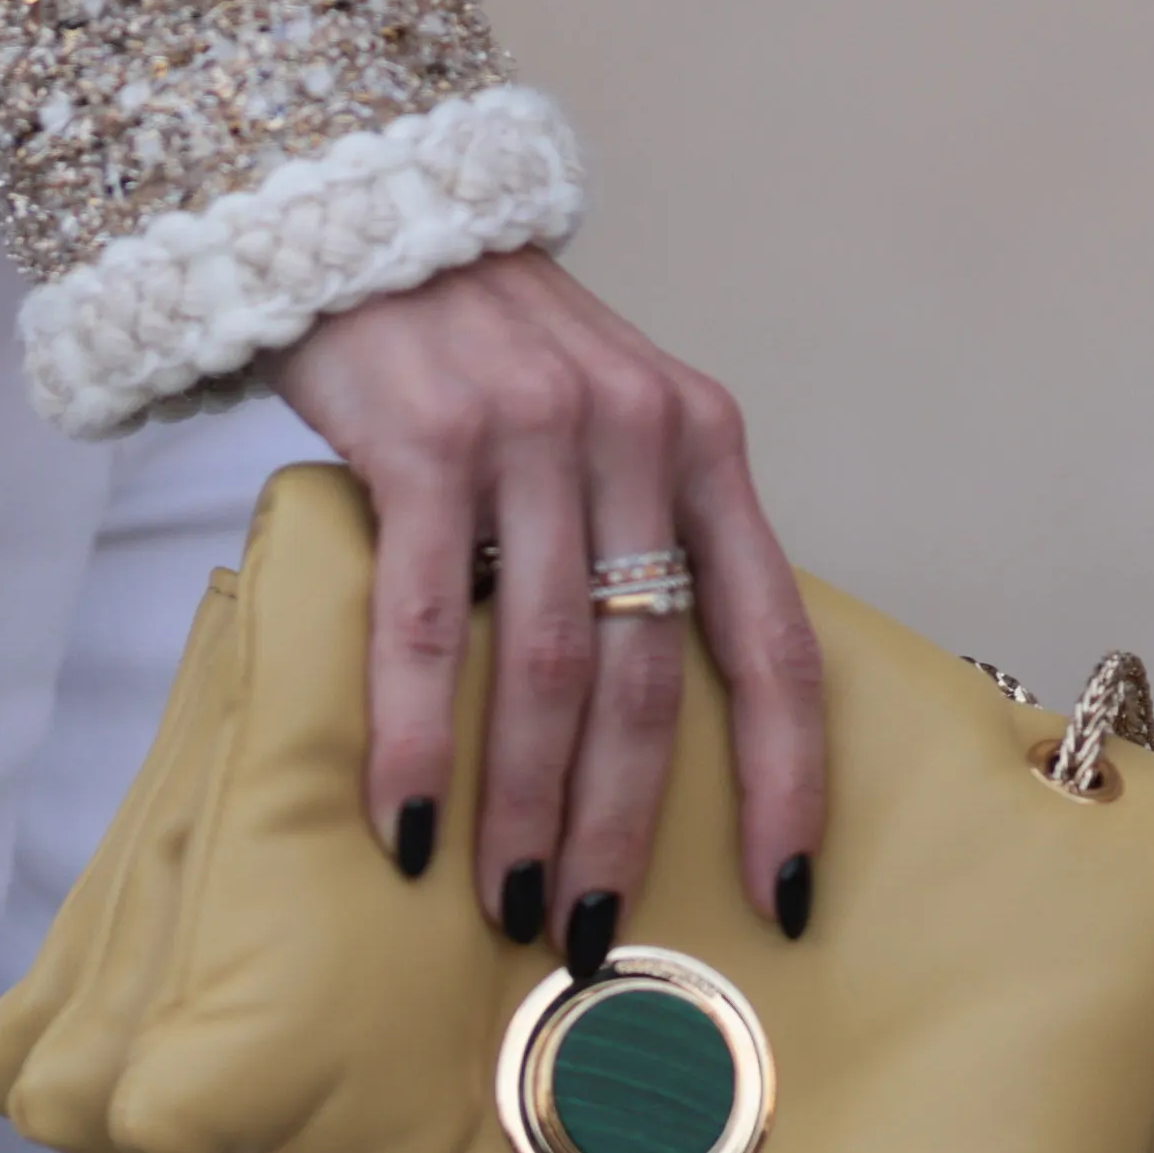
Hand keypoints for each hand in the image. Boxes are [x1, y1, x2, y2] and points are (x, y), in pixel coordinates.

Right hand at [272, 249, 830, 956]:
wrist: (365, 214)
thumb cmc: (484, 354)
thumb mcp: (604, 424)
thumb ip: (642, 535)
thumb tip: (648, 727)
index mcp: (703, 445)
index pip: (773, 638)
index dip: (788, 779)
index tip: (787, 897)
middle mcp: (637, 437)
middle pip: (651, 678)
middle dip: (625, 826)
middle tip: (596, 938)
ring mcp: (533, 437)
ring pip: (549, 667)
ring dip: (526, 809)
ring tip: (510, 908)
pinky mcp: (425, 439)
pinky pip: (430, 624)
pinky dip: (420, 740)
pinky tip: (408, 828)